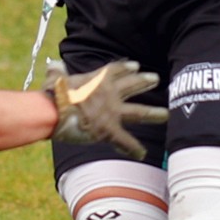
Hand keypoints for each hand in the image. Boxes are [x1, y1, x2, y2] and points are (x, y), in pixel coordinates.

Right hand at [47, 59, 166, 159]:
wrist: (55, 111)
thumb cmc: (52, 95)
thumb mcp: (55, 79)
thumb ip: (57, 72)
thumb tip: (53, 65)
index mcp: (96, 80)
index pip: (114, 71)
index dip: (125, 68)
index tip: (135, 66)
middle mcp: (109, 93)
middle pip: (131, 85)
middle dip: (144, 81)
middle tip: (155, 78)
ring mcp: (112, 112)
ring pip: (139, 112)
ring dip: (154, 113)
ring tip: (166, 114)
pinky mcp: (110, 130)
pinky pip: (125, 141)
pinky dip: (134, 148)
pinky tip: (142, 154)